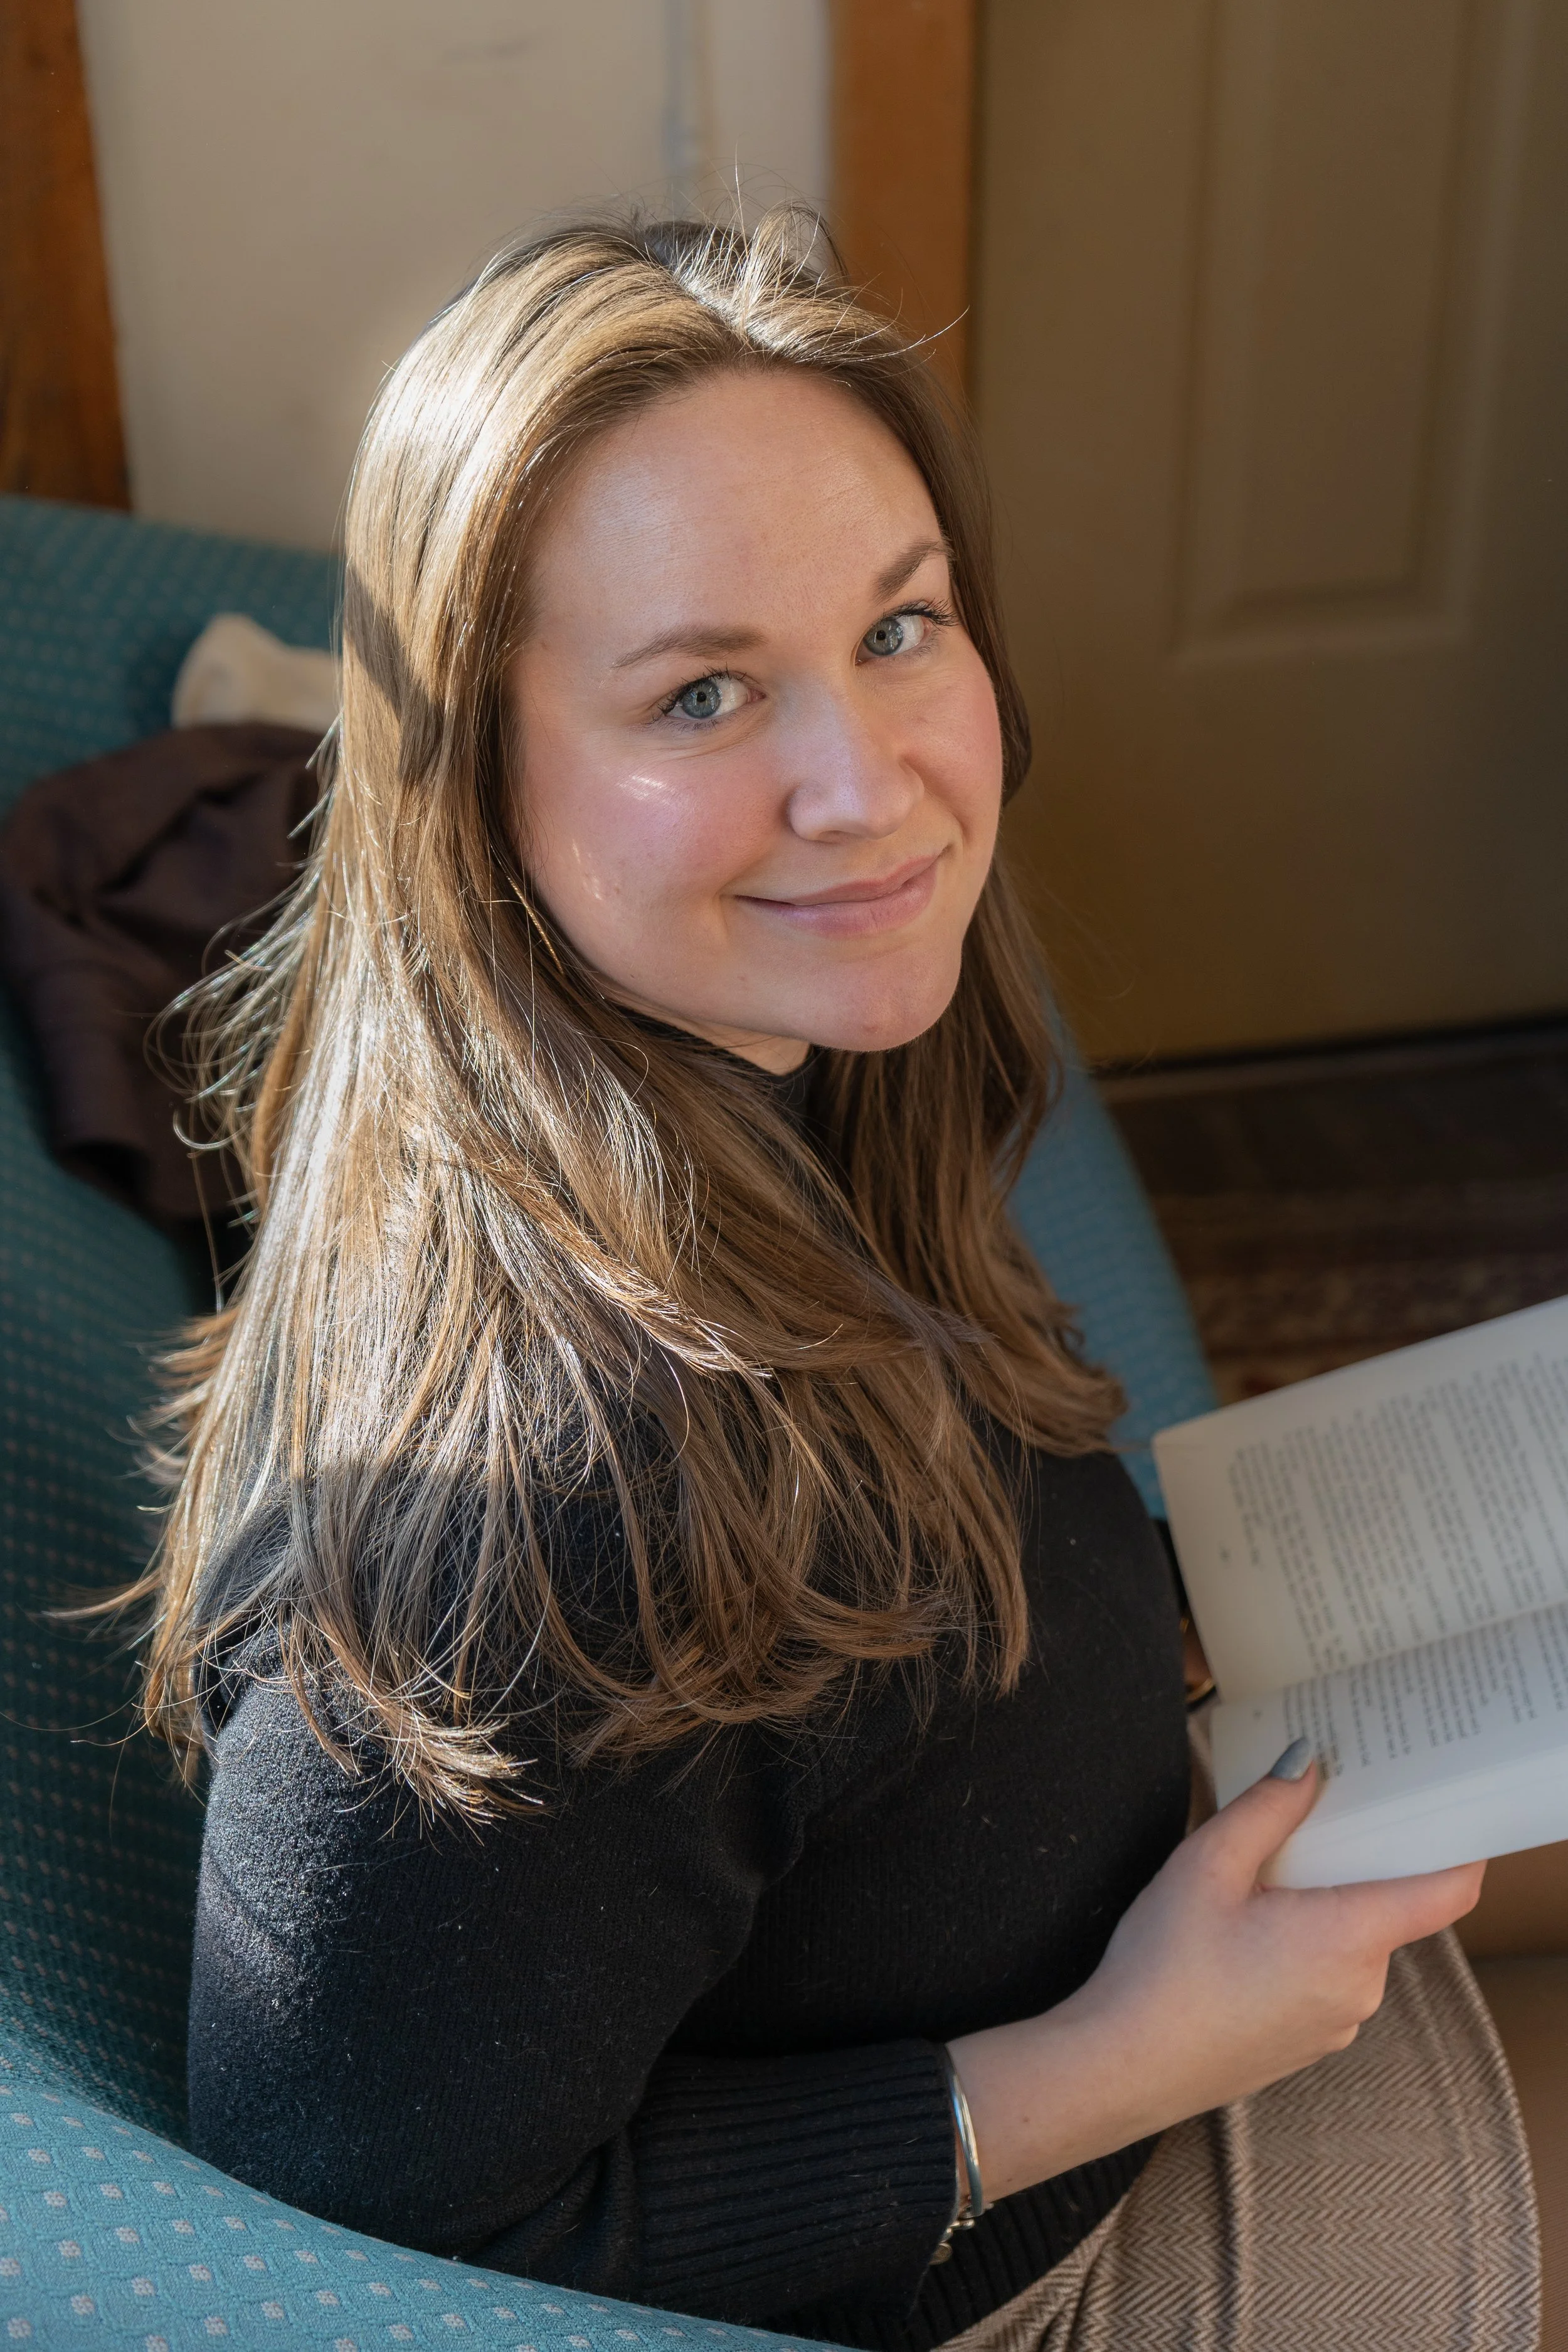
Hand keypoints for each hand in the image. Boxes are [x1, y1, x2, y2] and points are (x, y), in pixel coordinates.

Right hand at [948, 1757, 1484, 2203]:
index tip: (1441, 1804)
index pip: (1447, 1891)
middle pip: (1388, 1906)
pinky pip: (1328, 1974)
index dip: (1458, 1844)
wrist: (1122, 2066)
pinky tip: (1246, 1932)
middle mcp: (1359, 1987)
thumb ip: (1268, 1807)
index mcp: (1348, 1938)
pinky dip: (1305, 1942)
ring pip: (1352, 1940)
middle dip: (1354, 1858)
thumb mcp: (1208, 1864)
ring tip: (1259, 1876)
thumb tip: (1309, 1764)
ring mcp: (1337, 2022)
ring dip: (1322, 1902)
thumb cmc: (1163, 1968)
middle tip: (1310, 1815)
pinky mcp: (1308, 2040)